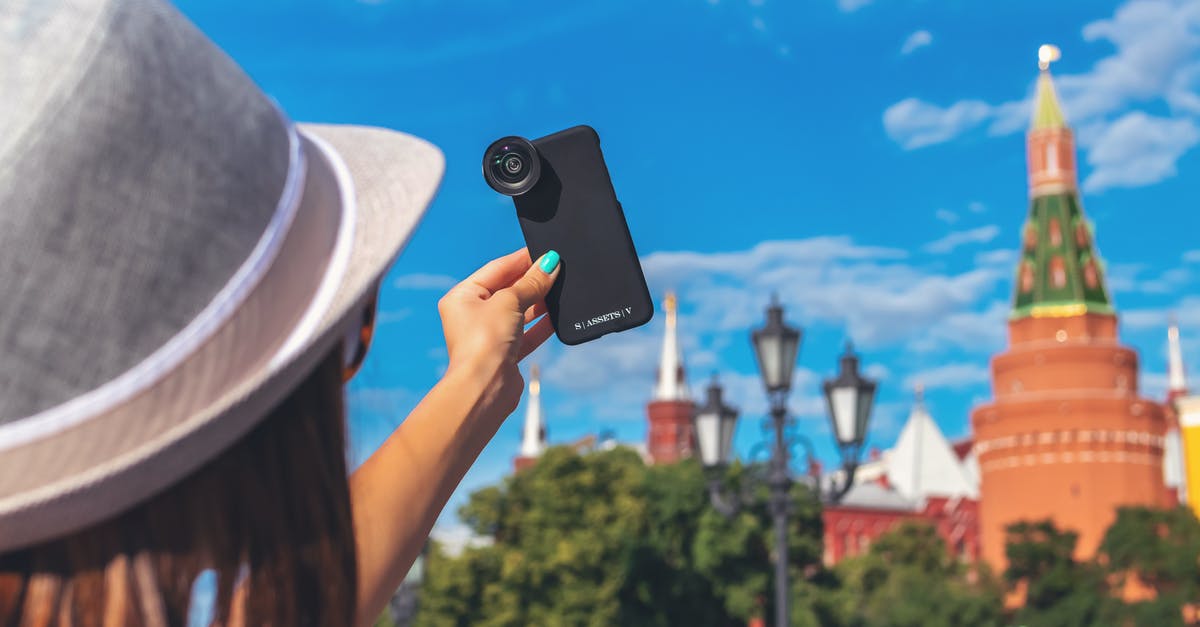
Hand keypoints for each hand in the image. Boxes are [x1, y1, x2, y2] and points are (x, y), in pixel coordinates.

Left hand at [437, 248, 560, 416]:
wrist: (485, 388)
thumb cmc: (484, 342)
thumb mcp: (510, 301)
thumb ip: (531, 282)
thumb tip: (549, 264)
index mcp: (462, 296)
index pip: (496, 269)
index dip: (522, 259)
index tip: (545, 251)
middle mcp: (473, 315)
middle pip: (508, 289)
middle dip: (532, 281)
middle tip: (557, 269)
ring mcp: (489, 335)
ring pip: (519, 312)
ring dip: (539, 302)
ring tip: (560, 289)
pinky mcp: (505, 354)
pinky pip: (527, 333)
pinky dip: (542, 325)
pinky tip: (558, 316)